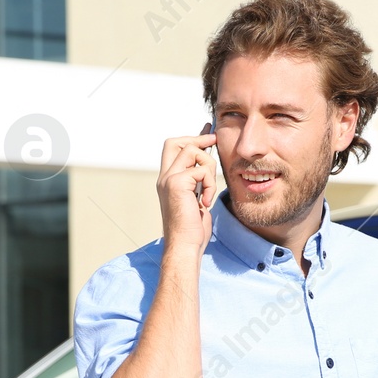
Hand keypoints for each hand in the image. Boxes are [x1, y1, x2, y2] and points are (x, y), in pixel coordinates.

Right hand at [158, 127, 219, 256]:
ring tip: (208, 191)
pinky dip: (209, 184)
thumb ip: (199, 182)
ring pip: (192, 151)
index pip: (174, 149)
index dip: (192, 138)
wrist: (185, 245)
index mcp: (168, 181)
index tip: (209, 132)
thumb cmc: (193, 230)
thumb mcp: (197, 200)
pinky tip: (205, 202)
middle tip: (213, 140)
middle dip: (197, 139)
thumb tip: (209, 166)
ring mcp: (168, 179)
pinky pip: (201, 170)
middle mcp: (164, 177)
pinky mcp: (176, 183)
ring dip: (208, 168)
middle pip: (175, 142)